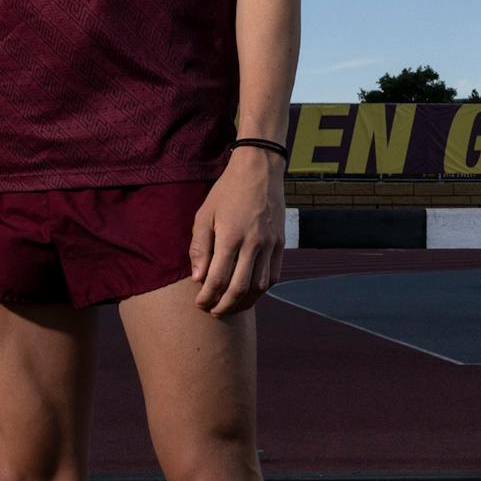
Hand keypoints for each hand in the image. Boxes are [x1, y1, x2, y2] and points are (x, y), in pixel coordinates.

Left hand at [188, 149, 285, 316]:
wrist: (260, 169)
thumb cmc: (227, 191)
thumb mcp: (205, 214)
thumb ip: (200, 247)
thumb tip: (199, 278)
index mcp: (230, 236)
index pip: (217, 279)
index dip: (206, 298)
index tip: (199, 303)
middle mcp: (253, 243)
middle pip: (239, 289)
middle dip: (223, 306)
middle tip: (213, 311)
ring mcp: (270, 244)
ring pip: (260, 286)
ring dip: (244, 302)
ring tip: (231, 306)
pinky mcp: (281, 243)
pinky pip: (274, 275)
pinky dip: (262, 290)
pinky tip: (251, 292)